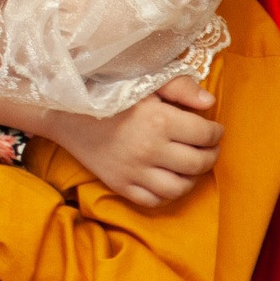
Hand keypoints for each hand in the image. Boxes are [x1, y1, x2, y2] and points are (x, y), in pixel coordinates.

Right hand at [39, 77, 221, 207]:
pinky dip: (166, 194)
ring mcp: (134, 171)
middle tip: (208, 147)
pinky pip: (154, 200)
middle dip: (210, 155)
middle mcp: (149, 149)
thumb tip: (210, 102)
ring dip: (192, 178)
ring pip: (180, 188)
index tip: (213, 129)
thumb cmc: (105, 90)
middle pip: (198, 163)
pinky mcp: (120, 185)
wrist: (63, 111)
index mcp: (159, 120)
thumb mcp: (143, 80)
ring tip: (189, 165)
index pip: (205, 134)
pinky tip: (167, 179)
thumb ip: (180, 87)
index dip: (216, 131)